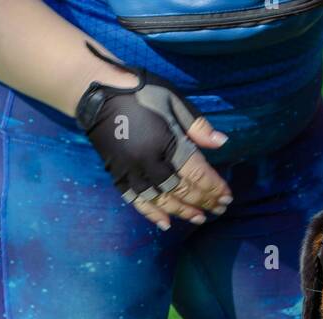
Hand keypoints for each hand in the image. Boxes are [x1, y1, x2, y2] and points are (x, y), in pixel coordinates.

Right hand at [75, 49, 231, 228]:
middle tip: (219, 210)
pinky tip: (166, 224)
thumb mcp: (173, 100)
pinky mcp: (117, 175)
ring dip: (182, 212)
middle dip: (203, 201)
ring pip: (162, 200)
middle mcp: (149, 162)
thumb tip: (222, 143)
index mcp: (165, 142)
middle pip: (182, 190)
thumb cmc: (139, 91)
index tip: (227, 196)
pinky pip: (136, 201)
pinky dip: (151, 214)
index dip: (214, 187)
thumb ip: (197, 126)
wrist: (95, 90)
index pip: (197, 173)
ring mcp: (131, 171)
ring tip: (199, 219)